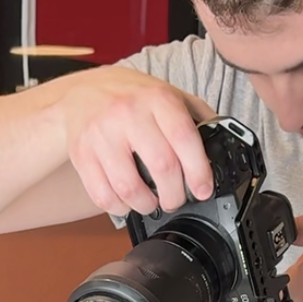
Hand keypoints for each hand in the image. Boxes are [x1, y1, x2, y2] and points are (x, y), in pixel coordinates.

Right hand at [52, 65, 217, 216]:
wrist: (81, 93)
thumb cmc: (130, 98)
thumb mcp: (167, 94)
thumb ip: (196, 116)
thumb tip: (221, 142)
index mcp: (156, 98)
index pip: (184, 138)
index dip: (198, 171)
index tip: (203, 189)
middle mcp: (128, 114)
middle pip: (162, 167)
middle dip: (175, 194)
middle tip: (176, 199)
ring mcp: (102, 135)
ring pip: (130, 187)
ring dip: (147, 205)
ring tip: (152, 203)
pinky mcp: (82, 154)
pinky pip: (103, 195)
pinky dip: (120, 208)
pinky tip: (128, 202)